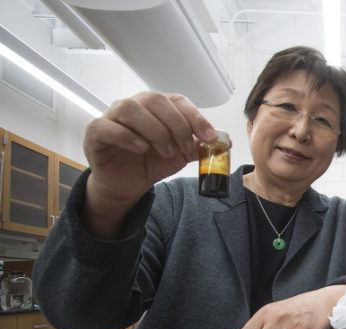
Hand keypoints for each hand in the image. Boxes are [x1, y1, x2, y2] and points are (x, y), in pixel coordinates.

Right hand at [82, 92, 216, 235]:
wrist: (127, 185)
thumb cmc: (150, 163)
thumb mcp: (180, 155)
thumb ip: (197, 146)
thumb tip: (224, 142)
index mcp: (157, 107)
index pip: (178, 101)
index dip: (195, 117)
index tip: (209, 137)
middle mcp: (135, 106)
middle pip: (155, 100)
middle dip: (176, 125)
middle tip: (184, 148)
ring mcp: (113, 116)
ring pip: (132, 109)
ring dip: (155, 130)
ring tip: (165, 152)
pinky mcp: (96, 132)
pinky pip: (108, 126)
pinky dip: (127, 136)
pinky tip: (142, 149)